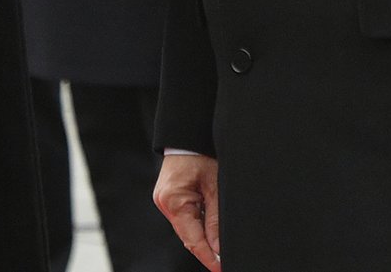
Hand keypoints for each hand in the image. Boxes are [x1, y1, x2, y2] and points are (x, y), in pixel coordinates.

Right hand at [153, 152, 220, 269]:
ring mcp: (165, 200)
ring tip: (222, 249)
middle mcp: (165, 203)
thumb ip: (215, 219)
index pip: (192, 239)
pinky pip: (185, 217)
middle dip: (207, 250)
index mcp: (174, 201)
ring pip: (187, 228)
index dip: (208, 257)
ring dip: (203, 237)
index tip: (221, 269)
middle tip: (224, 262)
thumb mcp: (215, 186)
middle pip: (188, 236)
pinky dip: (198, 225)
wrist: (188, 133)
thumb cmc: (202, 153)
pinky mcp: (169, 197)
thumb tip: (218, 248)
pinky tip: (211, 231)